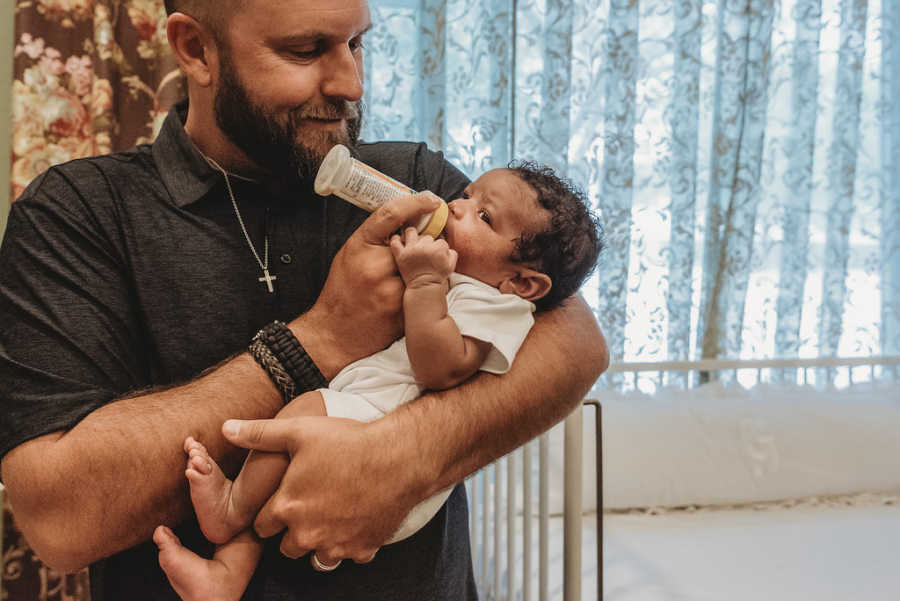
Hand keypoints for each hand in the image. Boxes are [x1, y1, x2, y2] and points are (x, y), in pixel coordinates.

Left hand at [221, 416, 419, 563]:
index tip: (285, 500)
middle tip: (310, 506)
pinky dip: (351, 543)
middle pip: (287, 546)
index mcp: (287, 507)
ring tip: (331, 516)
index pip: (262, 526)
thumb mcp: (299, 430)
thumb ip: (259, 433)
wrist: (399, 457)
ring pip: (316, 557)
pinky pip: (349, 556)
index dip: (272, 512)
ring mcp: (337, 544)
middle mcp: (308, 532)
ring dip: (320, 541)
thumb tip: (226, 428)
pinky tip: (357, 520)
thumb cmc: (348, 441)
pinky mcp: (363, 549)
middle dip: (293, 530)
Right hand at [291, 193, 443, 377]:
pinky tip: (414, 293)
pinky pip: (426, 291)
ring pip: (424, 268)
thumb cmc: (343, 289)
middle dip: (421, 247)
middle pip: (415, 243)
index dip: (416, 202)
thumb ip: (376, 238)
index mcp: (361, 247)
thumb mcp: (351, 253)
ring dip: (424, 269)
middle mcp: (377, 266)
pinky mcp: (404, 310)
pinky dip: (425, 289)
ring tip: (408, 277)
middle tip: (420, 251)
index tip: (432, 200)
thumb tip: (408, 219)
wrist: (336, 332)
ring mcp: (392, 290)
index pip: (392, 213)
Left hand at [389, 227, 456, 287]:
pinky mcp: (400, 255)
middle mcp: (424, 247)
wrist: (424, 288)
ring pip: (411, 232)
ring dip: (412, 235)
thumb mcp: (451, 266)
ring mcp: (411, 250)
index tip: (437, 255)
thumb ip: (452, 253)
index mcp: (438, 249)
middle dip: (427, 243)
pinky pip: (395, 241)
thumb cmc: (437, 278)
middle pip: (427, 237)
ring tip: (413, 242)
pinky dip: (396, 239)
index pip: (440, 241)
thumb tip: (446, 247)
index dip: (439, 248)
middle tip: (426, 253)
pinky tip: (399, 241)